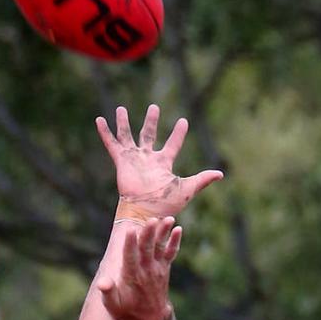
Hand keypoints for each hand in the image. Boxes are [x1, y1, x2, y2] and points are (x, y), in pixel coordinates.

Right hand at [96, 104, 222, 218]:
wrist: (145, 211)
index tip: (183, 121)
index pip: (173, 144)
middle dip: (151, 121)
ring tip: (120, 109)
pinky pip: (112, 144)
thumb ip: (202, 179)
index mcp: (163, 163)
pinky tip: (99, 120)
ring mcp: (134, 159)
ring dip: (124, 123)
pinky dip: (105, 132)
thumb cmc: (166, 204)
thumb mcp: (188, 189)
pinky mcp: (122, 161)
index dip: (178, 133)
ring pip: (128, 136)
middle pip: (149, 135)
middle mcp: (148, 159)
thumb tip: (221, 174)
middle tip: (154, 107)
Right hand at [98, 217, 180, 319]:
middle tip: (151, 219)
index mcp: (131, 276)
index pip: (130, 257)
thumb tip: (102, 283)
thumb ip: (107, 292)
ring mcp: (157, 269)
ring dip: (164, 233)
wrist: (149, 319)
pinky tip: (178, 229)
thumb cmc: (126, 310)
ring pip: (160, 248)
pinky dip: (175, 242)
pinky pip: (171, 253)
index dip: (130, 244)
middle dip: (149, 234)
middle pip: (147, 249)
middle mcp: (146, 271)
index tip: (130, 230)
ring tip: (169, 219)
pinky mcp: (164, 268)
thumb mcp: (112, 304)